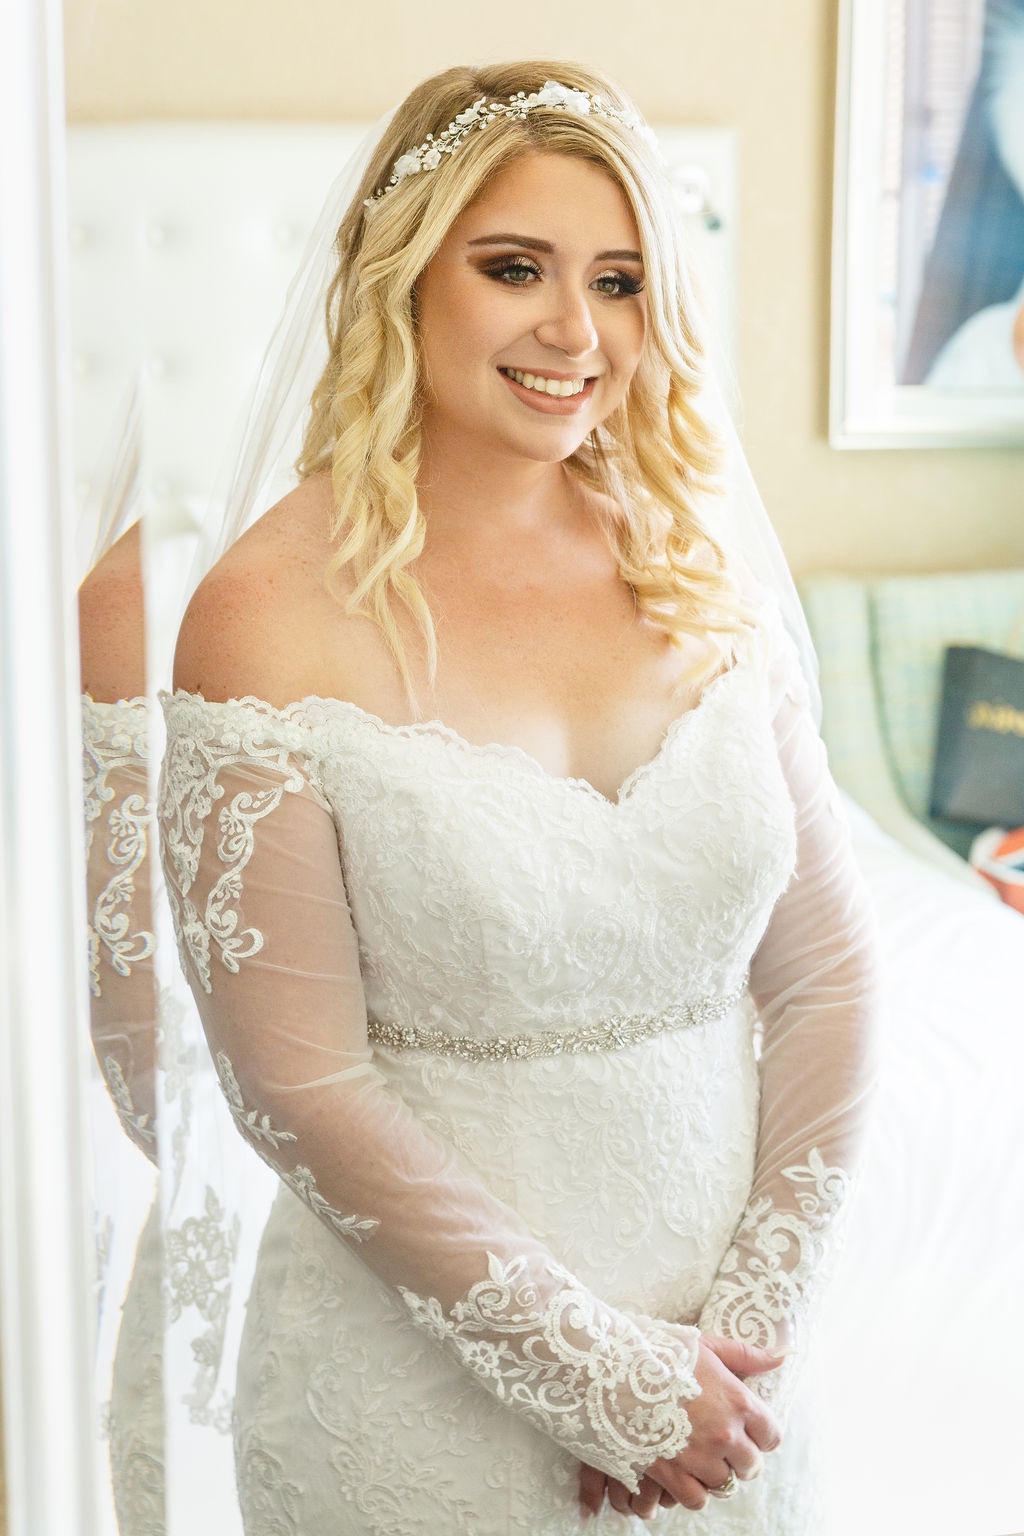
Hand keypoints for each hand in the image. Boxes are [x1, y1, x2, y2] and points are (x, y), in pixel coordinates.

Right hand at [578, 1334, 782, 1517]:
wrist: (609, 1365)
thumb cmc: (657, 1350)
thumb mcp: (705, 1345)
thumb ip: (746, 1355)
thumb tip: (783, 1355)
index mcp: (737, 1399)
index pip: (771, 1435)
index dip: (759, 1435)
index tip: (744, 1430)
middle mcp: (724, 1432)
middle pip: (750, 1466)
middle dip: (738, 1457)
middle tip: (718, 1445)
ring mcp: (698, 1456)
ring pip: (724, 1484)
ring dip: (713, 1474)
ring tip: (696, 1457)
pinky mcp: (671, 1473)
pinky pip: (696, 1499)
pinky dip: (691, 1491)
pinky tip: (680, 1472)